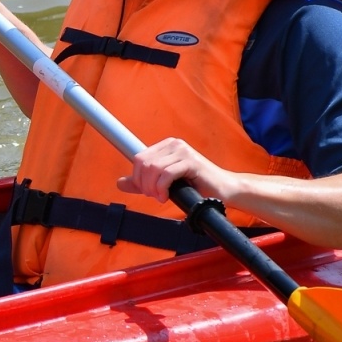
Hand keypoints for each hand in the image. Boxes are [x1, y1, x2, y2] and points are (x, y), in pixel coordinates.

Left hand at [117, 138, 236, 203]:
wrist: (223, 191)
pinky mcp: (192, 162)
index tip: (147, 191)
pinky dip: (162, 188)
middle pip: (143, 163)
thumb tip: (119, 182)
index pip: (139, 158)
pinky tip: (166, 196)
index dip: (138, 177)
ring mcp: (183, 151)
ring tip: (161, 197)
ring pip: (153, 169)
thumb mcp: (163, 185)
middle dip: (144, 184)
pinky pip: (166, 174)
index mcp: (166, 146)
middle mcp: (174, 144)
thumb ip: (142, 183)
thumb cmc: (194, 187)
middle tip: (154, 195)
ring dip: (153, 188)